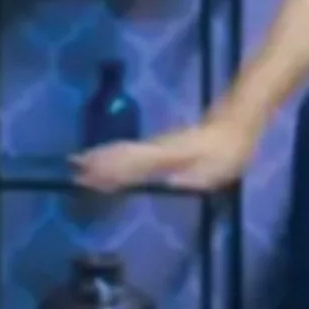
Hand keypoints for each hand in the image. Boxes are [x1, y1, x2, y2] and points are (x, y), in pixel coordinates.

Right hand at [72, 120, 256, 194]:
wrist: (235, 124)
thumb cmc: (227, 152)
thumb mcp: (215, 170)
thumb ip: (191, 178)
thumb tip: (169, 183)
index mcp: (168, 156)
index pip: (133, 164)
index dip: (111, 172)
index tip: (88, 178)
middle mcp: (157, 148)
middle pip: (121, 154)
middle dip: (98, 163)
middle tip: (73, 171)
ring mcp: (157, 145)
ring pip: (123, 149)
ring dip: (101, 156)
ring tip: (78, 163)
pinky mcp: (160, 145)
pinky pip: (130, 149)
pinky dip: (114, 153)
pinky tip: (106, 157)